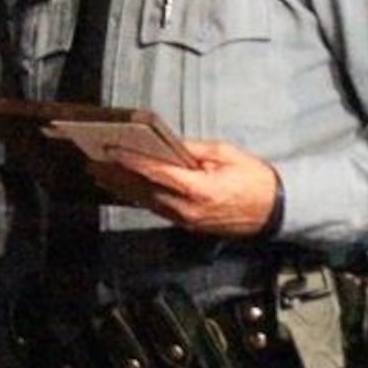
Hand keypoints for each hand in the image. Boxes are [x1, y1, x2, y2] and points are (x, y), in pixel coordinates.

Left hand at [88, 139, 278, 237]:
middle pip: (144, 190)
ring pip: (146, 202)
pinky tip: (124, 188)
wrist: (275, 211)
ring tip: (100, 174)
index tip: (110, 151)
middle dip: (117, 176)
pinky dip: (138, 197)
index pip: (156, 173)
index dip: (131, 162)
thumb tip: (166, 143)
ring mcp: (185, 220)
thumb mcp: (226, 154)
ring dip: (122, 188)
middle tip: (92, 163)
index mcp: (198, 189)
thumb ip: (193, 150)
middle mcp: (187, 209)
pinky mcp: (186, 224)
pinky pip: (156, 209)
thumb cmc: (254, 178)